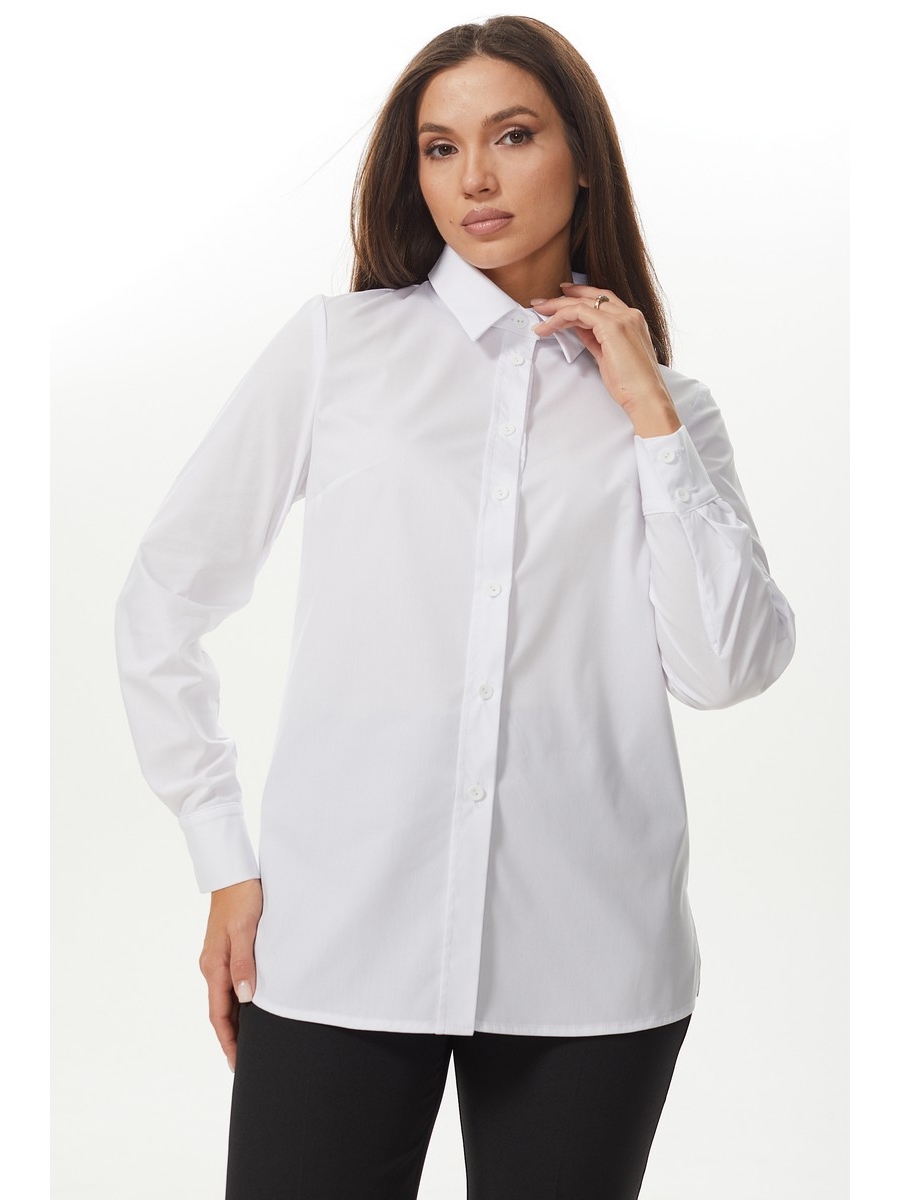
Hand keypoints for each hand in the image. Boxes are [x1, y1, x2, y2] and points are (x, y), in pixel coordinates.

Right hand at [198, 878, 262, 1071]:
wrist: (234, 873)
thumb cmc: (242, 899)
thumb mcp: (245, 931)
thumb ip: (244, 964)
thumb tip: (244, 998)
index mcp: (213, 966)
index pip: (219, 1014)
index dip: (228, 1041)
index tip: (237, 1064)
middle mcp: (211, 966)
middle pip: (220, 1011)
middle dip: (231, 1037)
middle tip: (247, 1062)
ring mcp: (217, 959)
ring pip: (225, 999)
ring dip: (235, 1021)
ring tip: (252, 1042)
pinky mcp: (226, 951)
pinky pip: (229, 984)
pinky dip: (238, 1002)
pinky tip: (252, 1007)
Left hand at [531, 285, 681, 437]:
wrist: (646, 397)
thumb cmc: (630, 384)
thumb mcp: (608, 356)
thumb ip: (595, 338)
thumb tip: (578, 329)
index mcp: (632, 320)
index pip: (603, 300)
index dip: (580, 296)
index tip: (561, 297)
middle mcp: (629, 314)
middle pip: (591, 297)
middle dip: (564, 298)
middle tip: (542, 303)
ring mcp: (623, 318)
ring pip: (583, 303)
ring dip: (557, 308)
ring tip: (540, 316)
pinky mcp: (612, 327)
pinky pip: (579, 313)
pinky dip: (561, 317)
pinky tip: (549, 326)